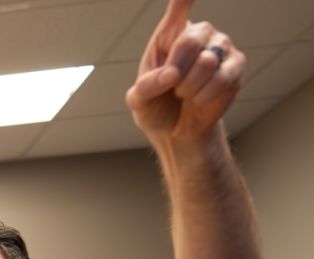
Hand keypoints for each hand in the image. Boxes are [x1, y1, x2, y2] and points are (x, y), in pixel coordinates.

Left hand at [126, 0, 244, 145]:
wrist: (176, 128)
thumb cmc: (154, 105)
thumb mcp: (138, 100)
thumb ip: (146, 86)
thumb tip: (170, 75)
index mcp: (169, 34)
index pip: (178, 10)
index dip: (183, 1)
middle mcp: (198, 34)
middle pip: (191, 40)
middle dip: (177, 69)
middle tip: (171, 85)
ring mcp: (220, 48)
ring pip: (207, 61)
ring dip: (189, 85)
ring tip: (183, 93)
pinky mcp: (237, 66)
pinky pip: (224, 76)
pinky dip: (205, 94)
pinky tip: (198, 99)